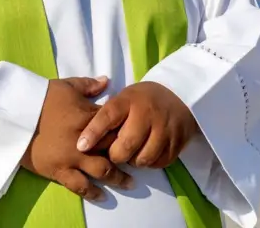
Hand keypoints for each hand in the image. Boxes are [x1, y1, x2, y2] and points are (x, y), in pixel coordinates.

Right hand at [21, 76, 133, 200]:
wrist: (14, 116)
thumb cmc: (40, 98)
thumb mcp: (65, 86)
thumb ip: (88, 85)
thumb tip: (107, 81)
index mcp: (87, 117)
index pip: (115, 125)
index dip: (126, 129)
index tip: (133, 133)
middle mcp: (84, 140)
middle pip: (113, 148)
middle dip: (126, 153)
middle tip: (135, 158)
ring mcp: (72, 157)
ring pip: (102, 171)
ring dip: (118, 177)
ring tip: (129, 182)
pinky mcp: (59, 171)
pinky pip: (79, 186)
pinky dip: (92, 192)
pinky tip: (102, 196)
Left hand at [76, 82, 198, 169]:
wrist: (178, 95)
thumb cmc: (141, 100)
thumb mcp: (123, 97)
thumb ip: (105, 113)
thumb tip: (82, 132)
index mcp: (129, 100)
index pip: (108, 117)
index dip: (93, 133)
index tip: (81, 146)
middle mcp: (147, 113)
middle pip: (126, 145)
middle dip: (115, 155)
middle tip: (114, 153)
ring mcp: (164, 128)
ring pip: (143, 158)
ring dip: (134, 161)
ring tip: (132, 153)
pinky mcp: (177, 141)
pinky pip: (159, 163)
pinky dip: (150, 163)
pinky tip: (147, 154)